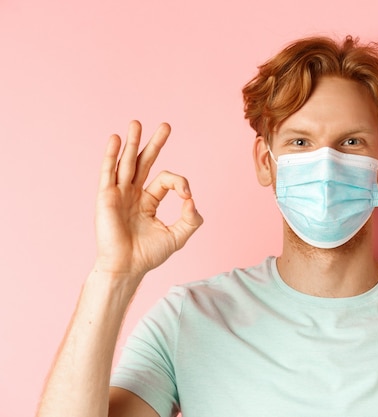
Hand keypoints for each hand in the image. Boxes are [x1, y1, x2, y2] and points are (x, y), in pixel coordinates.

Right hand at [93, 121, 203, 280]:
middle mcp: (133, 194)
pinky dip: (112, 155)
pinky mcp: (106, 197)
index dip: (180, 183)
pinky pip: (109, 172)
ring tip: (136, 123)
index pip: (166, 180)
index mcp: (148, 201)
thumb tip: (193, 200)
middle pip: (144, 162)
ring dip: (132, 142)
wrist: (126, 268)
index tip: (187, 196)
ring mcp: (119, 194)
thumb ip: (191, 219)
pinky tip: (115, 139)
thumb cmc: (148, 255)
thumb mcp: (177, 236)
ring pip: (127, 163)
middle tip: (166, 125)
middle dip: (155, 144)